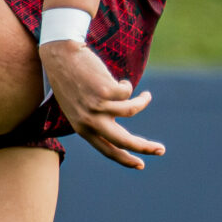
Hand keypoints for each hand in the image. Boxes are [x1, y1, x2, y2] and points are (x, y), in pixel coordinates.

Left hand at [41, 39, 164, 169]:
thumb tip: (122, 137)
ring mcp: (98, 106)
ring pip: (132, 110)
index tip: (140, 165)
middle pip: (124, 140)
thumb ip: (97, 122)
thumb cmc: (71, 81)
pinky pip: (127, 91)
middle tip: (161, 150)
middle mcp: (90, 121)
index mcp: (82, 129)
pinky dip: (126, 85)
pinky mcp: (106, 90)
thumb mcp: (79, 108)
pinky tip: (119, 79)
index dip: (125, 159)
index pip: (107, 150)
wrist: (60, 56)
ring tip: (147, 96)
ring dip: (142, 102)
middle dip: (145, 147)